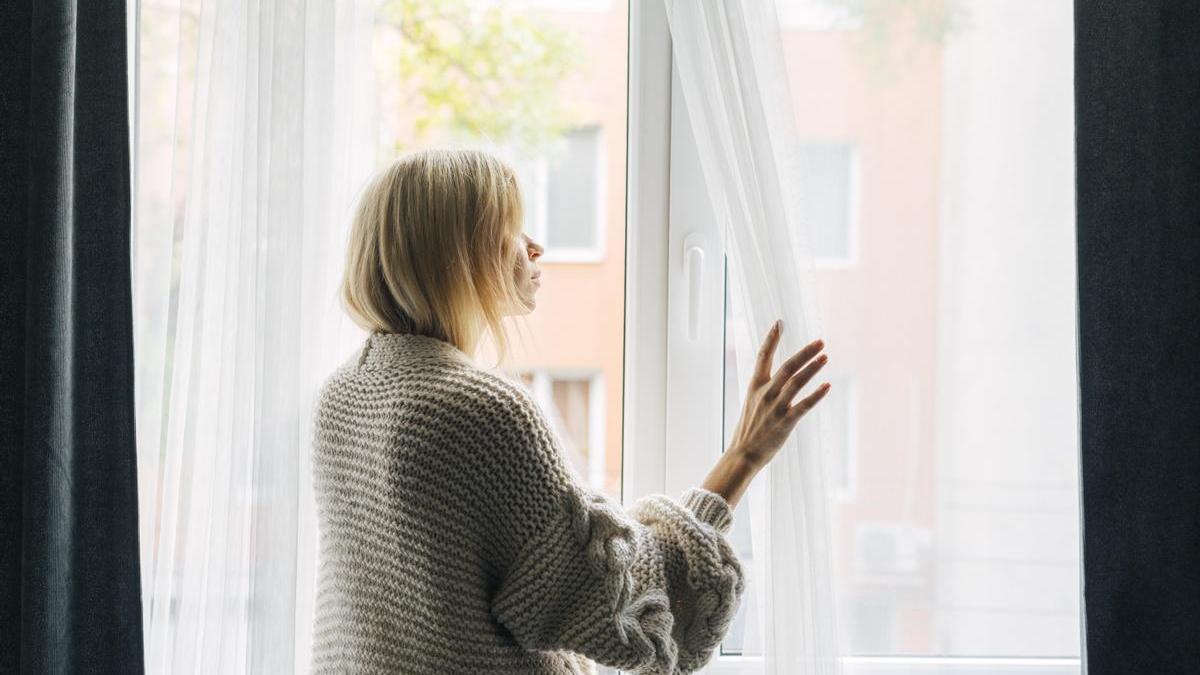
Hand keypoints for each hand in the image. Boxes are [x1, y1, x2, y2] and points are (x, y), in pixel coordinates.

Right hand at [727, 319, 829, 469]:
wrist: (742, 455)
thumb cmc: (749, 429)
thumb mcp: (752, 403)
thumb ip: (765, 389)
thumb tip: (779, 378)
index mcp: (755, 386)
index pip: (763, 356)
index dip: (772, 339)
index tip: (780, 323)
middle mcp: (765, 394)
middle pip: (787, 367)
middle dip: (805, 353)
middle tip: (820, 341)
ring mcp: (775, 407)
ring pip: (796, 382)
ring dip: (812, 368)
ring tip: (825, 357)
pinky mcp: (785, 422)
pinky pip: (803, 405)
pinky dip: (816, 395)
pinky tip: (827, 386)